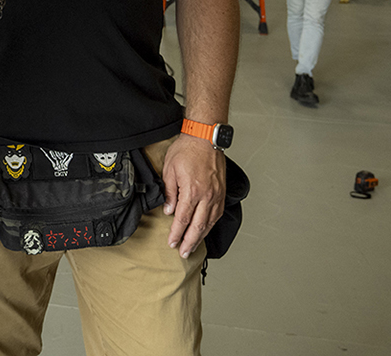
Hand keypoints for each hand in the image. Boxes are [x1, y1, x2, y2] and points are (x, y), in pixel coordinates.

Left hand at [161, 134, 226, 257]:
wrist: (205, 137)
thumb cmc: (187, 149)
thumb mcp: (170, 170)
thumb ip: (169, 192)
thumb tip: (168, 210)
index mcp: (192, 191)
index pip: (183, 219)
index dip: (176, 233)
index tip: (172, 243)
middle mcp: (207, 196)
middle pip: (198, 226)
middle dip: (190, 242)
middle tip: (183, 253)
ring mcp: (216, 195)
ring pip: (209, 222)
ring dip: (201, 236)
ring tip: (193, 246)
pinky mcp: (221, 192)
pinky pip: (217, 213)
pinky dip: (211, 225)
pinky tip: (206, 229)